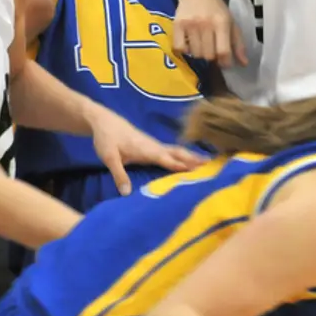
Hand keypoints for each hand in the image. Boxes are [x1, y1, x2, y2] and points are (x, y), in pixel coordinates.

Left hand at [88, 109, 207, 195]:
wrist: (103, 121)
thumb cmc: (106, 139)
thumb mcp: (109, 157)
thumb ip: (119, 175)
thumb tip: (127, 194)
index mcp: (146, 150)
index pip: (167, 159)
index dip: (181, 166)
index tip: (197, 171)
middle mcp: (154, 146)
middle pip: (177, 153)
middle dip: (193, 159)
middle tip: (212, 166)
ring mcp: (154, 145)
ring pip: (176, 151)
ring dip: (191, 156)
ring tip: (207, 163)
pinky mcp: (151, 145)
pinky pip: (171, 151)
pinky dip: (183, 156)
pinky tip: (187, 160)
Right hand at [174, 0, 248, 67]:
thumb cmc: (216, 8)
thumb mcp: (231, 22)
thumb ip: (238, 43)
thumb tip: (243, 63)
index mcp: (222, 22)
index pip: (223, 51)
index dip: (225, 62)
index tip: (224, 62)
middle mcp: (206, 24)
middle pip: (208, 55)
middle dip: (212, 56)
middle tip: (212, 49)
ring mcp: (190, 24)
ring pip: (195, 53)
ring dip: (199, 53)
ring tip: (201, 44)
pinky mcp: (177, 25)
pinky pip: (179, 48)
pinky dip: (185, 50)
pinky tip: (189, 43)